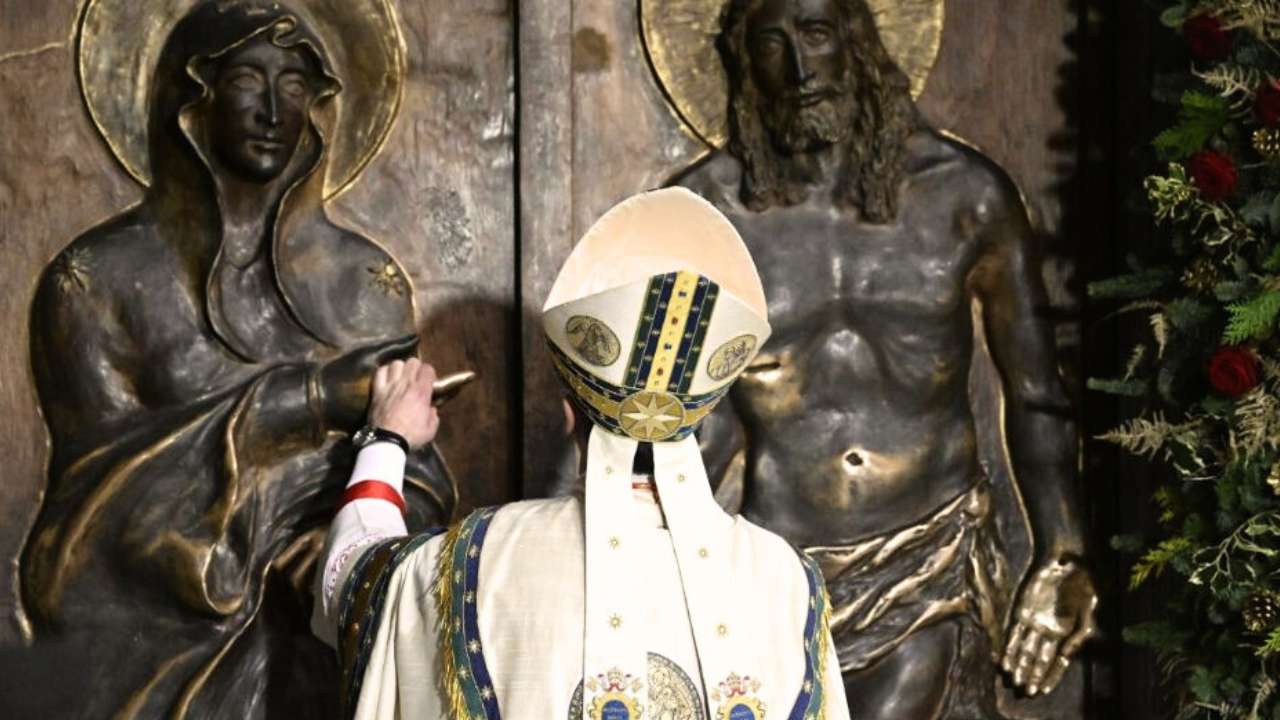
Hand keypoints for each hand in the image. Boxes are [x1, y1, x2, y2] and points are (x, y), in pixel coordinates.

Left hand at [368, 357, 439, 448]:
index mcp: (421, 392)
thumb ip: (433, 416)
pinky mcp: (377, 391)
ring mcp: (390, 386)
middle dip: (416, 368)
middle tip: (415, 378)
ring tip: (401, 377)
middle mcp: (406, 384)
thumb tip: (431, 409)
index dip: (430, 374)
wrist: (387, 442)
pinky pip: (379, 372)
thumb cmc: (410, 437)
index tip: (429, 383)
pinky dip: (384, 372)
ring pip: (396, 363)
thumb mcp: (430, 430)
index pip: (428, 369)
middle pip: (412, 361)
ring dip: (400, 368)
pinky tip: (387, 378)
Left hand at [1001, 558, 1097, 695]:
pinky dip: (1009, 647)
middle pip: (1038, 659)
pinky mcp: (1023, 610)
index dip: (1050, 676)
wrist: (1070, 564)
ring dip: (1019, 665)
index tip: (1043, 690)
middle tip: (1025, 691)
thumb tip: (1067, 654)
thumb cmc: (1084, 586)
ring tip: (1013, 680)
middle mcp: (1049, 631)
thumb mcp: (1089, 612)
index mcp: (1066, 633)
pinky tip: (1004, 660)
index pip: (1057, 662)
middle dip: (1032, 675)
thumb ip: (1080, 635)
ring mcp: (1035, 622)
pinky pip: (1014, 632)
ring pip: (1024, 649)